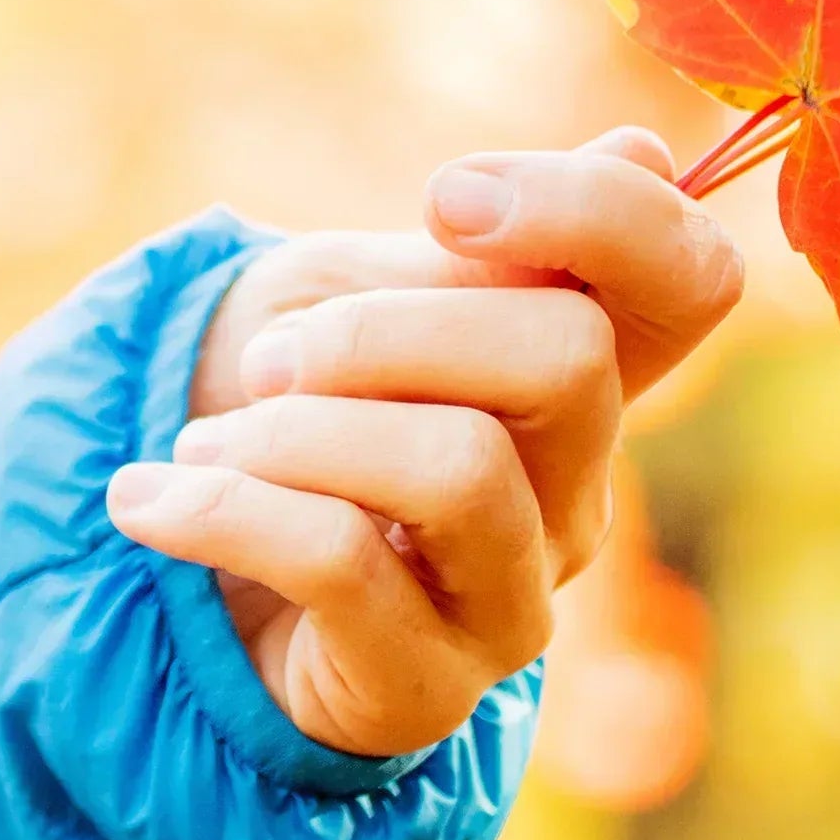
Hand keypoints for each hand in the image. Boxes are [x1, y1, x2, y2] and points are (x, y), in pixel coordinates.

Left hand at [110, 127, 744, 757]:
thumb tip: (640, 156)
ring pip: (460, 468)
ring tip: (207, 438)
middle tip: (271, 359)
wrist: (202, 573)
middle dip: (387, 327)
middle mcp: (577, 490)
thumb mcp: (362, 296)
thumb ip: (480, 252)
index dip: (599, 215)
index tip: (443, 198)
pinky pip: (342, 563)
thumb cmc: (299, 411)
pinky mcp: (425, 684)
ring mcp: (514, 598)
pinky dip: (222, 507)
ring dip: (298, 432)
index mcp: (581, 375)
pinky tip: (149, 497)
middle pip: (566, 358)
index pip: (690, 282)